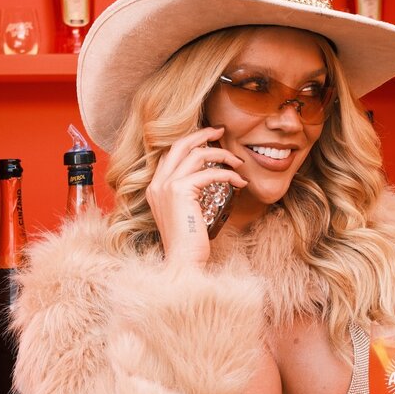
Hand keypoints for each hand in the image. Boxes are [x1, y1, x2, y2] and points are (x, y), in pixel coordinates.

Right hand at [145, 126, 247, 267]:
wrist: (182, 262)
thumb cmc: (188, 244)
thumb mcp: (185, 215)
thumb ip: (188, 196)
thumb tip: (207, 180)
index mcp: (155, 188)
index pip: (171, 154)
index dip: (190, 143)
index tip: (209, 140)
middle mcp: (157, 183)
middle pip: (179, 145)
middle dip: (202, 135)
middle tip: (221, 132)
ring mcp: (166, 186)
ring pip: (196, 154)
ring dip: (221, 155)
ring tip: (238, 163)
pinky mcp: (180, 191)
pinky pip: (209, 173)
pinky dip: (228, 174)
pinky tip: (240, 181)